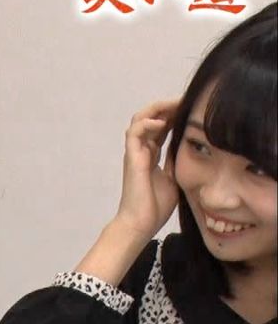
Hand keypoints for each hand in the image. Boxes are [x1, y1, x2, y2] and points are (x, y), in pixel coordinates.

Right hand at [113, 98, 179, 239]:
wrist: (141, 222)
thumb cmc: (155, 205)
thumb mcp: (174, 177)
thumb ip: (176, 160)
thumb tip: (189, 147)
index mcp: (151, 155)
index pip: (161, 127)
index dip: (174, 114)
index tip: (192, 108)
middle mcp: (141, 150)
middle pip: (150, 118)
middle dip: (167, 106)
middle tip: (186, 100)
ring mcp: (135, 153)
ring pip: (139, 119)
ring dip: (156, 109)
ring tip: (173, 105)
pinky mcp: (131, 157)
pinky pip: (134, 132)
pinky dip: (147, 123)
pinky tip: (162, 122)